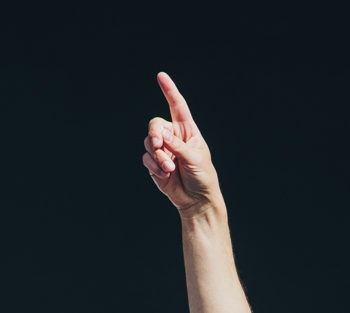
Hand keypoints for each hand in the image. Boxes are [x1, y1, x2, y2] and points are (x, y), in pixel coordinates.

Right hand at [143, 72, 217, 213]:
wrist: (196, 200)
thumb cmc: (202, 177)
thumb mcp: (195, 158)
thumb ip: (178, 145)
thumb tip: (161, 137)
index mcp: (187, 130)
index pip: (177, 106)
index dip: (169, 90)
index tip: (161, 76)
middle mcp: (173, 137)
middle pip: (156, 125)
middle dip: (155, 134)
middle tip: (160, 146)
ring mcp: (163, 150)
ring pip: (149, 143)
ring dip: (158, 157)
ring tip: (169, 169)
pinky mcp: (155, 164)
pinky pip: (147, 158)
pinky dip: (154, 167)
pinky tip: (165, 175)